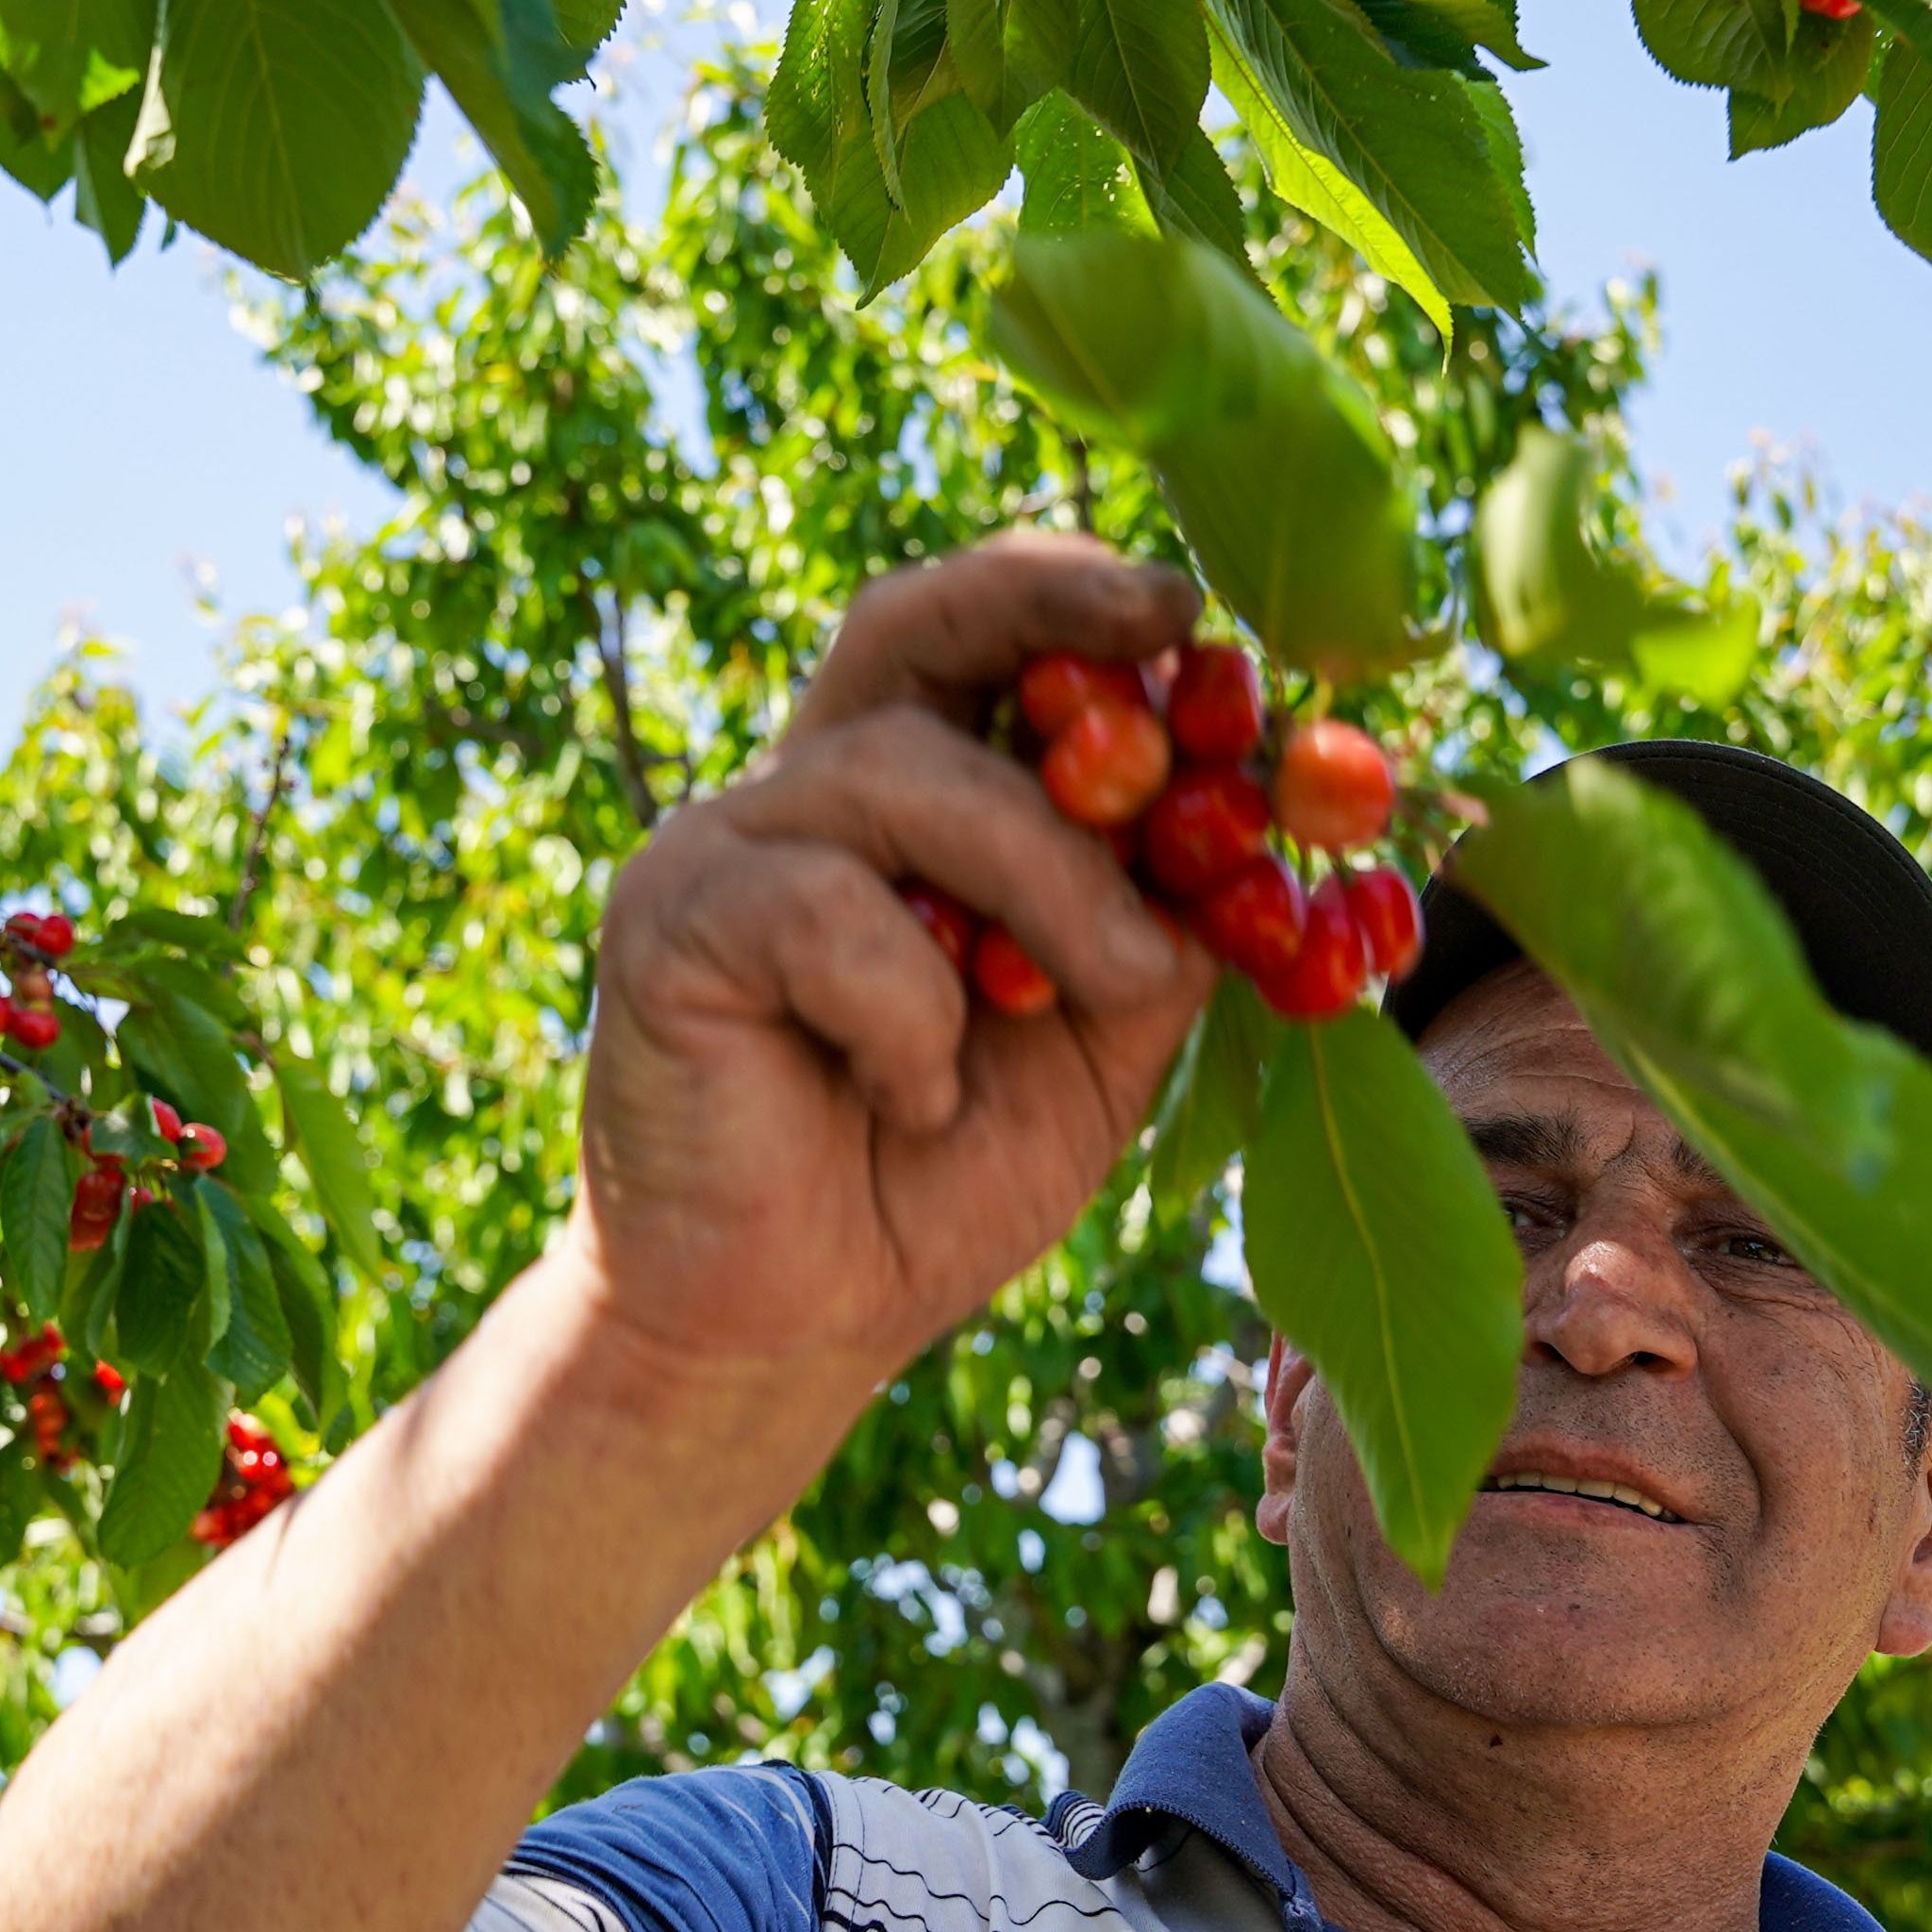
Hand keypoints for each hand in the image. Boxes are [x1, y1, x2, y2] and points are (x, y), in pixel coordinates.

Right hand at [573, 534, 1213, 1401]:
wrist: (785, 1331)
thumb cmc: (936, 1180)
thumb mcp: (1098, 1046)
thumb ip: (1162, 928)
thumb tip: (1266, 819)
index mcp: (913, 804)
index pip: (993, 647)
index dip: (1090, 612)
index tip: (1204, 622)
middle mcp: (810, 793)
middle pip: (915, 622)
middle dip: (1049, 600)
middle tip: (1169, 618)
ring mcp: (727, 844)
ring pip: (912, 773)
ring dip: (1051, 880)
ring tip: (1107, 991)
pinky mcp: (666, 918)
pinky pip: (829, 911)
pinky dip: (907, 1013)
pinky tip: (903, 1099)